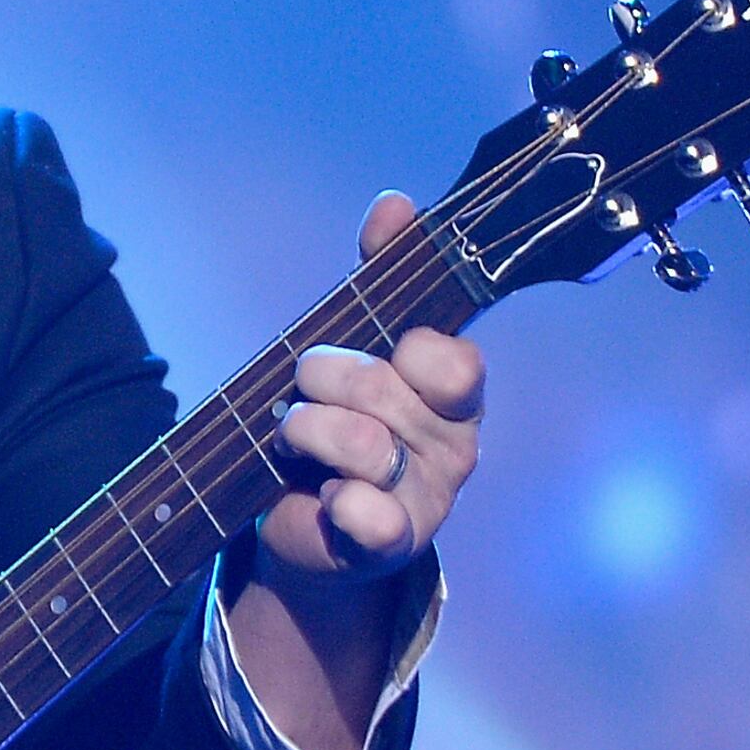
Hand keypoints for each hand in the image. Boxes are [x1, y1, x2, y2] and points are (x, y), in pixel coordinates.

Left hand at [230, 194, 486, 749]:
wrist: (310, 520)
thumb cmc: (338, 420)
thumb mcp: (358, 344)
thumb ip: (380, 278)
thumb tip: (394, 204)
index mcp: (454, 391)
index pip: (451, 357)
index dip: (404, 346)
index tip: (376, 346)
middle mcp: (453, 444)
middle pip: (383, 388)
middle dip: (321, 379)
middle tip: (304, 391)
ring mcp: (427, 498)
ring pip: (363, 443)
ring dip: (306, 432)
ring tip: (296, 442)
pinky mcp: (390, 545)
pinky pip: (370, 515)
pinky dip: (337, 502)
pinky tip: (326, 498)